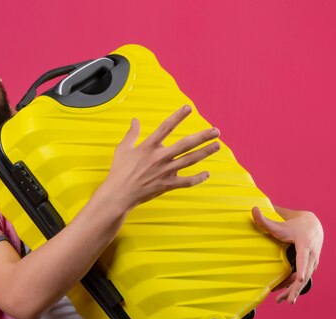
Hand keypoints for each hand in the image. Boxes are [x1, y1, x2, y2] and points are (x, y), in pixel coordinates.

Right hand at [104, 105, 220, 211]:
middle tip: (216, 131)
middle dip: (202, 137)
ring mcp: (165, 172)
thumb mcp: (122, 149)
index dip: (177, 117)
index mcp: (148, 147)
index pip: (165, 127)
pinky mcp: (167, 185)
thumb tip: (135, 120)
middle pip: (185, 144)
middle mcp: (159, 158)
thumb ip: (131, 134)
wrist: (119, 194)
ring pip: (189, 161)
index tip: (188, 107)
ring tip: (217, 146)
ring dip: (205, 153)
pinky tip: (207, 173)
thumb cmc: (119, 172)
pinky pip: (187, 182)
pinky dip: (198, 178)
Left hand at [252, 206, 323, 303]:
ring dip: (293, 291)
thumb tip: (252, 209)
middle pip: (306, 274)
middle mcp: (312, 255)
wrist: (312, 225)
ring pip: (304, 280)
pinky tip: (283, 296)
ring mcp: (313, 262)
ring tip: (281, 301)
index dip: (302, 268)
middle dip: (297, 288)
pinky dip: (294, 287)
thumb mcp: (280, 223)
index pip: (304, 258)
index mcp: (305, 244)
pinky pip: (303, 279)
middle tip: (289, 300)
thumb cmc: (294, 224)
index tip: (301, 278)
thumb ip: (264, 220)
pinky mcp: (311, 266)